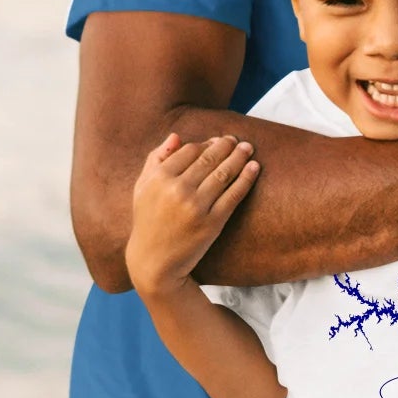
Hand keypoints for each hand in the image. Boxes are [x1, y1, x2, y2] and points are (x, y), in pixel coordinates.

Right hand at [125, 134, 259, 298]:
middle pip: (209, 159)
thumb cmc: (148, 220)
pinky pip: (233, 195)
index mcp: (159, 178)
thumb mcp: (142, 187)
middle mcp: (177, 190)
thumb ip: (156, 158)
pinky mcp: (212, 223)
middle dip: (227, 146)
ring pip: (224, 174)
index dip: (207, 143)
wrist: (154, 261)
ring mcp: (196, 206)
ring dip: (240, 157)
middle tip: (238, 141)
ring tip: (248, 149)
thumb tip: (177, 136)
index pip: (190, 150)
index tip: (218, 141)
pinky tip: (254, 168)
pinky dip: (246, 179)